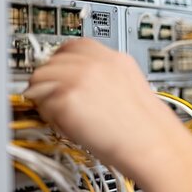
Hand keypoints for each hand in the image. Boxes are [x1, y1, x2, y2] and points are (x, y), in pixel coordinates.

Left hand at [23, 38, 186, 173]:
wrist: (153, 145)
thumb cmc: (146, 128)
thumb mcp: (129, 87)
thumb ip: (102, 76)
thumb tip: (75, 80)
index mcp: (114, 58)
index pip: (72, 46)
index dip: (62, 62)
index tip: (61, 75)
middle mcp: (95, 63)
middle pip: (50, 62)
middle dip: (51, 82)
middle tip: (62, 102)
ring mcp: (79, 78)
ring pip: (38, 80)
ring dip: (45, 98)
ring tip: (66, 116)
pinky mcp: (66, 98)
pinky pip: (40, 104)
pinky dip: (49, 117)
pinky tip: (69, 126)